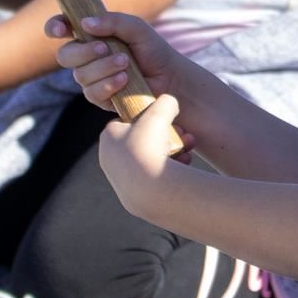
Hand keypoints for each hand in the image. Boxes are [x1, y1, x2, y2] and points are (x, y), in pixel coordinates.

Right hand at [46, 11, 186, 109]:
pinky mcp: (100, 98)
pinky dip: (108, 84)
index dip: (55, 27)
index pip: (62, 28)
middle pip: (65, 55)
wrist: (171, 80)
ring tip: (126, 63)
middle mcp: (87, 57)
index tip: (61, 30)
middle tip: (105, 47)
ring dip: (103, 68)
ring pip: (80, 75)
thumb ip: (113, 21)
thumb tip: (85, 24)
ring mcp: (92, 79)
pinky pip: (92, 93)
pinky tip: (125, 79)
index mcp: (91, 35)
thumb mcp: (137, 28)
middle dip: (84, 52)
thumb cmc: (154, 51)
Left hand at [98, 92, 183, 210]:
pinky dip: (170, 172)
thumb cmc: (150, 145)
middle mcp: (110, 159)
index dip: (150, 118)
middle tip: (183, 136)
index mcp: (108, 136)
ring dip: (173, 153)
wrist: (150, 189)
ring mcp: (120, 179)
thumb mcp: (160, 113)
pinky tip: (184, 167)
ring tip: (188, 151)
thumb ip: (165, 102)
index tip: (165, 121)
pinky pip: (154, 178)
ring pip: (151, 160)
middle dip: (167, 137)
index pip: (129, 121)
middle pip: (143, 141)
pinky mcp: (133, 196)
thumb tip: (169, 102)